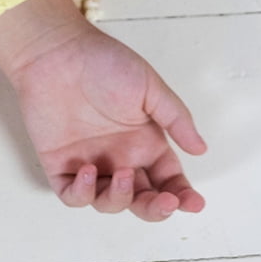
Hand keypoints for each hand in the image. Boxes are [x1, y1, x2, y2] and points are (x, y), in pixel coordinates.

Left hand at [0, 0, 206, 219]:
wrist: (58, 53)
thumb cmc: (106, 63)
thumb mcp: (150, 87)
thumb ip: (176, 119)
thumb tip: (201, 148)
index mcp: (146, 141)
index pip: (168, 178)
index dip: (182, 195)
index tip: (195, 204)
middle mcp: (121, 157)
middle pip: (143, 199)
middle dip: (156, 208)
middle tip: (164, 202)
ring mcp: (92, 164)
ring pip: (110, 203)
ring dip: (120, 199)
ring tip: (120, 174)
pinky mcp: (61, 166)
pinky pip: (73, 197)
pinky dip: (83, 194)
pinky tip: (88, 171)